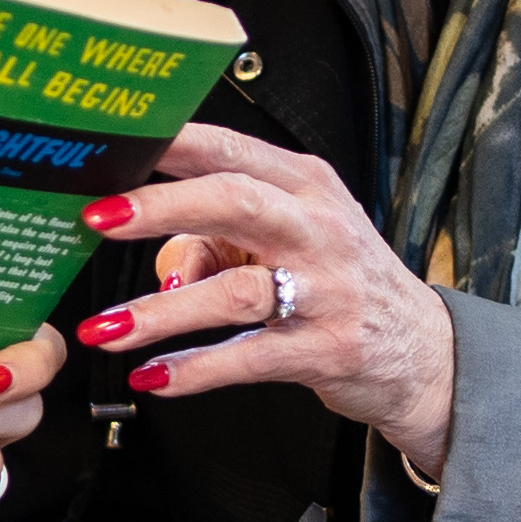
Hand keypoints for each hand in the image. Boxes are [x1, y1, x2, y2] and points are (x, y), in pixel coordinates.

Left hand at [79, 120, 456, 473]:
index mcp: (305, 185)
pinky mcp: (326, 350)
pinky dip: (194, 369)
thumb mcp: (287, 241)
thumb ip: (217, 240)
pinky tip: (153, 375)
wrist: (423, 351)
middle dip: (160, 208)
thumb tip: (158, 263)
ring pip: (234, 291)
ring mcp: (326, 291)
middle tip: (98, 219)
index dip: (170, 146)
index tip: (115, 146)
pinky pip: (248, 357)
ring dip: (162, 310)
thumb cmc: (340, 282)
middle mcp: (318, 228)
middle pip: (233, 201)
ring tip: (106, 327)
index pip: (230, 149)